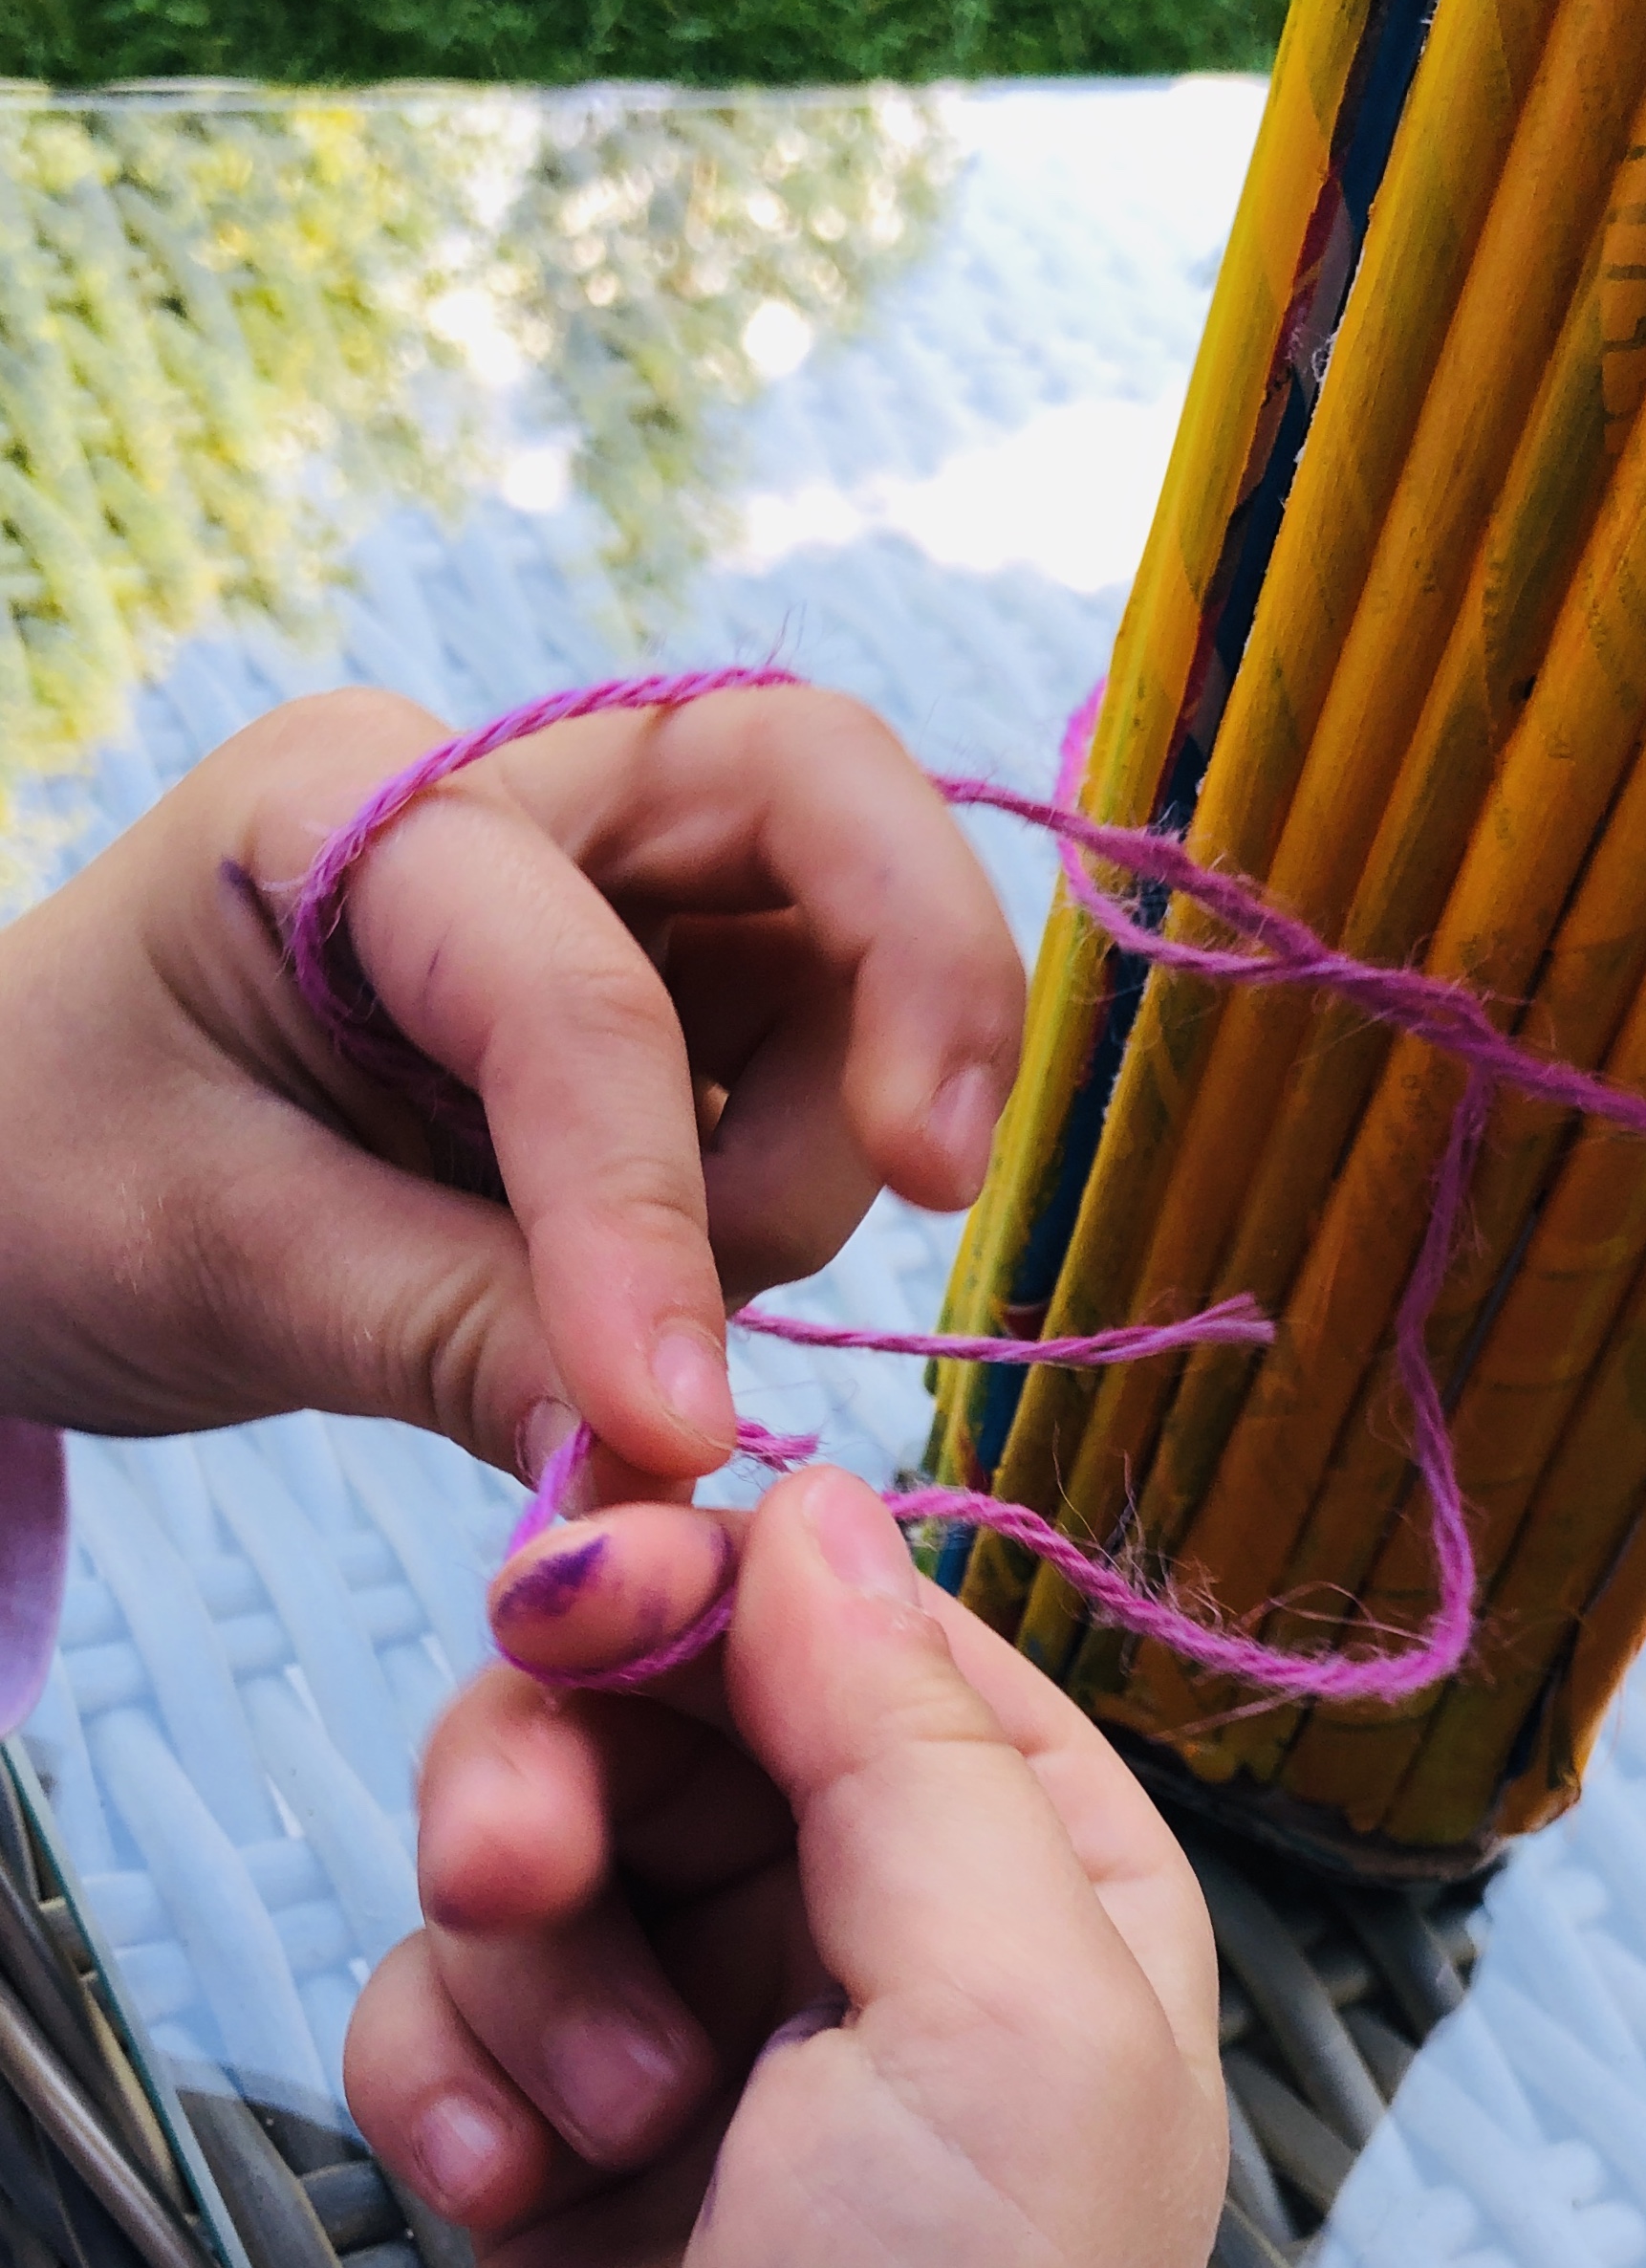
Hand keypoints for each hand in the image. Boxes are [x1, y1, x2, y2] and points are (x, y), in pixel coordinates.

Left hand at [0, 684, 1021, 1482]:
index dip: (641, 1207)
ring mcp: (618, 899)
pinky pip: (826, 1064)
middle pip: (818, 789)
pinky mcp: (677, 1007)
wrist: (16, 1183)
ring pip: (850, 951)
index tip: (675, 1420)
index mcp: (355, 809)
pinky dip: (809, 1179)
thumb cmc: (56, 1174)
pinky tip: (678, 1278)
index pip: (575, 993)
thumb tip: (660, 1478)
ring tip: (656, 1304)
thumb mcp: (217, 1266)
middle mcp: (520, 805)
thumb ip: (452, 1345)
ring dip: (833, 1136)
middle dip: (921, 968)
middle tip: (932, 1174)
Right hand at [343, 1470, 1224, 2267]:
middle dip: (568, 1763)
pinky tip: (505, 2199)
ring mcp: (713, 2026)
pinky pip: (447, 1988)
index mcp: (1039, 1875)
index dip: (708, 1575)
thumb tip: (818, 1501)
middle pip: (671, 1701)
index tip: (575, 1576)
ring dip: (515, 1953)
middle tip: (515, 1856)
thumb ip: (910, 1736)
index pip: (862, 1621)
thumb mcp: (1001, 2019)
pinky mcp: (560, 2127)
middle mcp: (880, 1929)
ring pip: (539, 1828)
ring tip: (586, 2119)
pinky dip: (448, 2078)